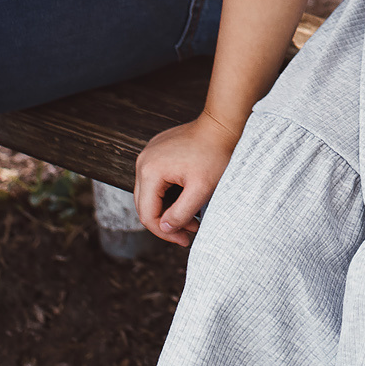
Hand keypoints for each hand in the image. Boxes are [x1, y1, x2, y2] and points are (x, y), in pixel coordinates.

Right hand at [134, 114, 243, 247]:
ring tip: (192, 219)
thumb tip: (164, 229)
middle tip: (190, 233)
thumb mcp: (201, 190)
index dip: (164, 233)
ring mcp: (148, 155)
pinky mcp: (157, 151)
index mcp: (150, 172)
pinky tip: (187, 200)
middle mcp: (143, 162)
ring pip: (150, 194)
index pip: (147, 215)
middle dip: (166, 224)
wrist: (221, 125)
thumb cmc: (215, 154)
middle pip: (145, 206)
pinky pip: (156, 180)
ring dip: (168, 210)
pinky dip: (168, 194)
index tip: (185, 240)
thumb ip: (180, 213)